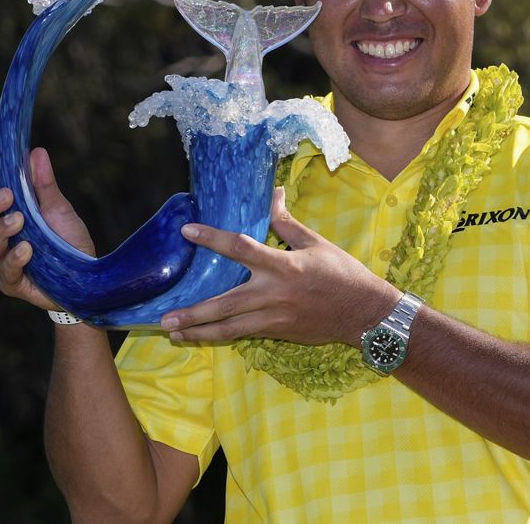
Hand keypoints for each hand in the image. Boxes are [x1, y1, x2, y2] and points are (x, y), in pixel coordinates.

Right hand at [0, 148, 94, 309]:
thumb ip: (45, 185)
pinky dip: (14, 259)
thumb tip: (36, 152)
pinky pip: (7, 271)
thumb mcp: (59, 210)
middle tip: (6, 194)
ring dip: (2, 230)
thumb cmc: (68, 242)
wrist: (87, 279)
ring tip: (18, 220)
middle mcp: (0, 239)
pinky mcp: (12, 284)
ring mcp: (3, 262)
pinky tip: (25, 250)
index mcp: (8, 216)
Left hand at [160, 188, 399, 345]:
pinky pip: (243, 334)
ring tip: (173, 333)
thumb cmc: (343, 274)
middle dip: (194, 313)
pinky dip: (220, 335)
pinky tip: (201, 336)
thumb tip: (274, 193)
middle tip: (165, 316)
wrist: (364, 313)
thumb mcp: (316, 243)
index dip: (212, 239)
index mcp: (283, 267)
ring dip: (200, 332)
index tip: (187, 231)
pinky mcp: (278, 332)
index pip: (241, 249)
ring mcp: (274, 318)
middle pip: (225, 305)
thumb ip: (287, 223)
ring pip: (230, 328)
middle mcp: (273, 295)